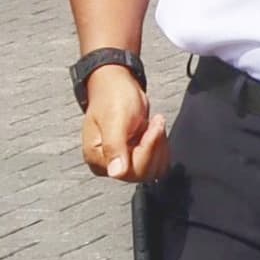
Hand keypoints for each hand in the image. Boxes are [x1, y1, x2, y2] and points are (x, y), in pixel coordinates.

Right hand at [78, 64, 169, 184]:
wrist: (117, 86)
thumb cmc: (113, 98)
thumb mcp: (115, 120)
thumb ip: (114, 147)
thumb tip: (116, 173)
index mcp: (97, 159)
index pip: (130, 171)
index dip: (147, 148)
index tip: (154, 124)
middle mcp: (109, 166)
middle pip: (144, 172)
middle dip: (155, 145)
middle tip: (156, 121)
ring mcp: (123, 164)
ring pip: (154, 170)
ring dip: (160, 145)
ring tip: (154, 123)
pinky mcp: (136, 159)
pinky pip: (157, 164)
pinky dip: (162, 147)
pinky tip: (155, 131)